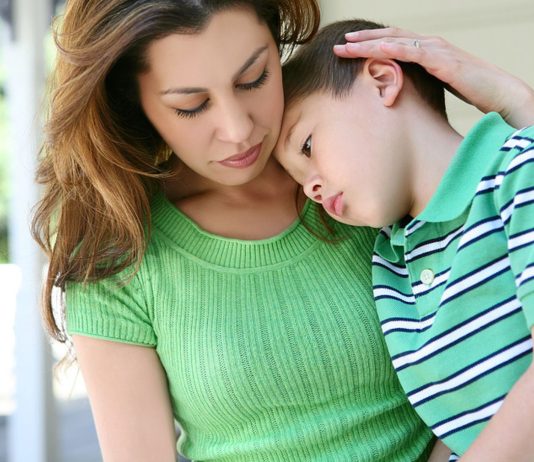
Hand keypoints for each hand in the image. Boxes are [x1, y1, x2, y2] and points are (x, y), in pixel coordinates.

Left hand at [333, 27, 533, 127]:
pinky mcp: (441, 59)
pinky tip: (373, 50)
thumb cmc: (471, 90)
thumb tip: (401, 95)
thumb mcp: (438, 85)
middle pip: (389, 37)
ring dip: (369, 43)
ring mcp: (435, 49)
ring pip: (395, 41)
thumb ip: (421, 82)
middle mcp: (429, 44)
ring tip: (347, 46)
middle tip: (340, 44)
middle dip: (363, 40)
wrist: (498, 91)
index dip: (370, 44)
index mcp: (427, 50)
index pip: (393, 43)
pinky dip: (390, 49)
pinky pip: (410, 51)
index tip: (349, 49)